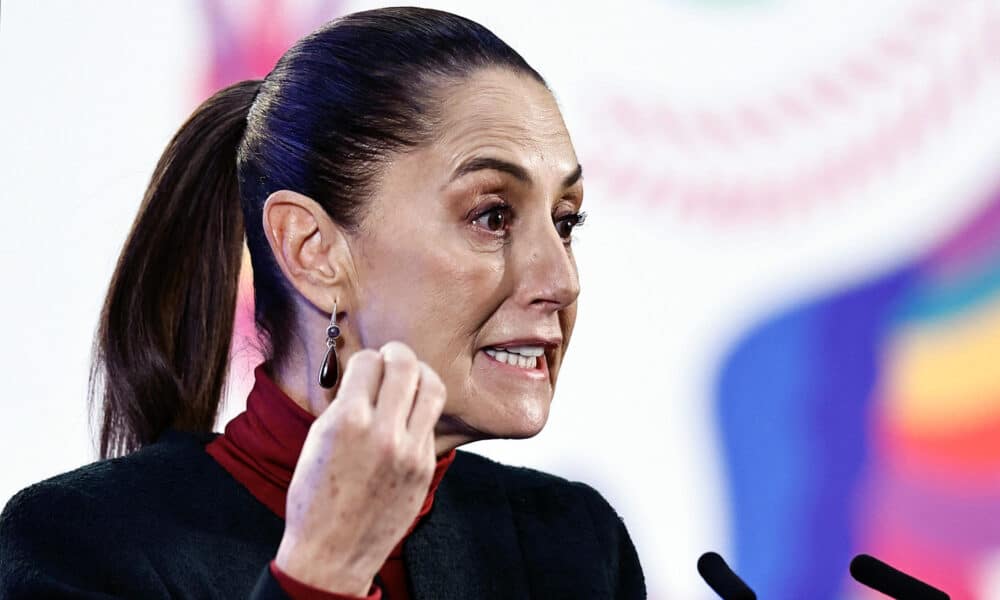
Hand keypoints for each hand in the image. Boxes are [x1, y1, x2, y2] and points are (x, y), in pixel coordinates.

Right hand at [274, 341, 446, 595]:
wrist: (333, 552)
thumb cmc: (315, 496)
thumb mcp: (318, 440)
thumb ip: (344, 404)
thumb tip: (365, 373)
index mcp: (347, 421)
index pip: (368, 361)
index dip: (365, 360)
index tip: (363, 367)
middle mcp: (383, 433)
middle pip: (405, 365)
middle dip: (397, 353)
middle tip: (391, 357)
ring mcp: (410, 451)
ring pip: (432, 387)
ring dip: (420, 373)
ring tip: (409, 377)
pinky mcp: (425, 467)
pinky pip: (431, 422)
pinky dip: (419, 411)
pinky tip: (408, 415)